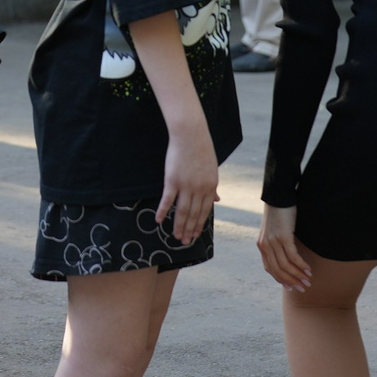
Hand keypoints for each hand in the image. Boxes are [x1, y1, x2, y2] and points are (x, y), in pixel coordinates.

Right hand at [157, 124, 219, 245]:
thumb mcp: (212, 170)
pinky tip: (159, 221)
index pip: (205, 211)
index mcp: (210, 187)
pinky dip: (163, 212)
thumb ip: (213, 187)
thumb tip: (218, 200)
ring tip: (175, 236)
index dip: (199, 225)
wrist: (191, 134)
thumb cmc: (202, 150)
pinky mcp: (172, 180)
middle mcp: (199, 189)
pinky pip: (167, 200)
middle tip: (184, 242)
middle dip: (189, 230)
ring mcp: (186, 185)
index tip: (195, 236)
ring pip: (182, 211)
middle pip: (193, 214)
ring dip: (178, 225)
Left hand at [256, 203, 312, 292]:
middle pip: (278, 270)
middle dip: (292, 281)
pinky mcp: (283, 237)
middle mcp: (265, 246)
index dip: (281, 280)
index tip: (291, 287)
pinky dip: (301, 265)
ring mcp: (273, 241)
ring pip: (286, 266)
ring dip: (298, 275)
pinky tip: (308, 269)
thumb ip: (276, 243)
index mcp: (262, 245)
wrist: (278, 196)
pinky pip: (293, 256)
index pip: (270, 269)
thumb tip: (286, 256)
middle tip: (303, 288)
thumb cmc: (279, 213)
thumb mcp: (274, 230)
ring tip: (308, 281)